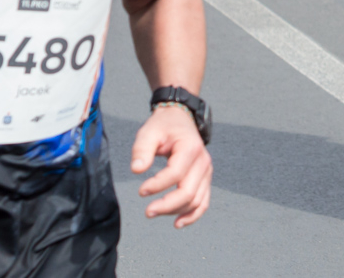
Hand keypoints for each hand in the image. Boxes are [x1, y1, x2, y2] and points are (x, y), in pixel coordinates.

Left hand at [131, 105, 211, 229]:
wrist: (180, 120)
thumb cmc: (163, 126)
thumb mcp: (149, 132)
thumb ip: (142, 149)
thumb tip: (137, 169)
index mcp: (190, 148)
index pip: (176, 173)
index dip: (157, 185)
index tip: (140, 190)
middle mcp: (203, 162)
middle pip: (188, 192)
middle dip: (167, 205)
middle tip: (147, 211)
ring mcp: (206, 172)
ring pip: (196, 200)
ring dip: (175, 211)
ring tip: (154, 213)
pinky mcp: (204, 179)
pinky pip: (203, 201)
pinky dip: (193, 215)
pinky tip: (178, 223)